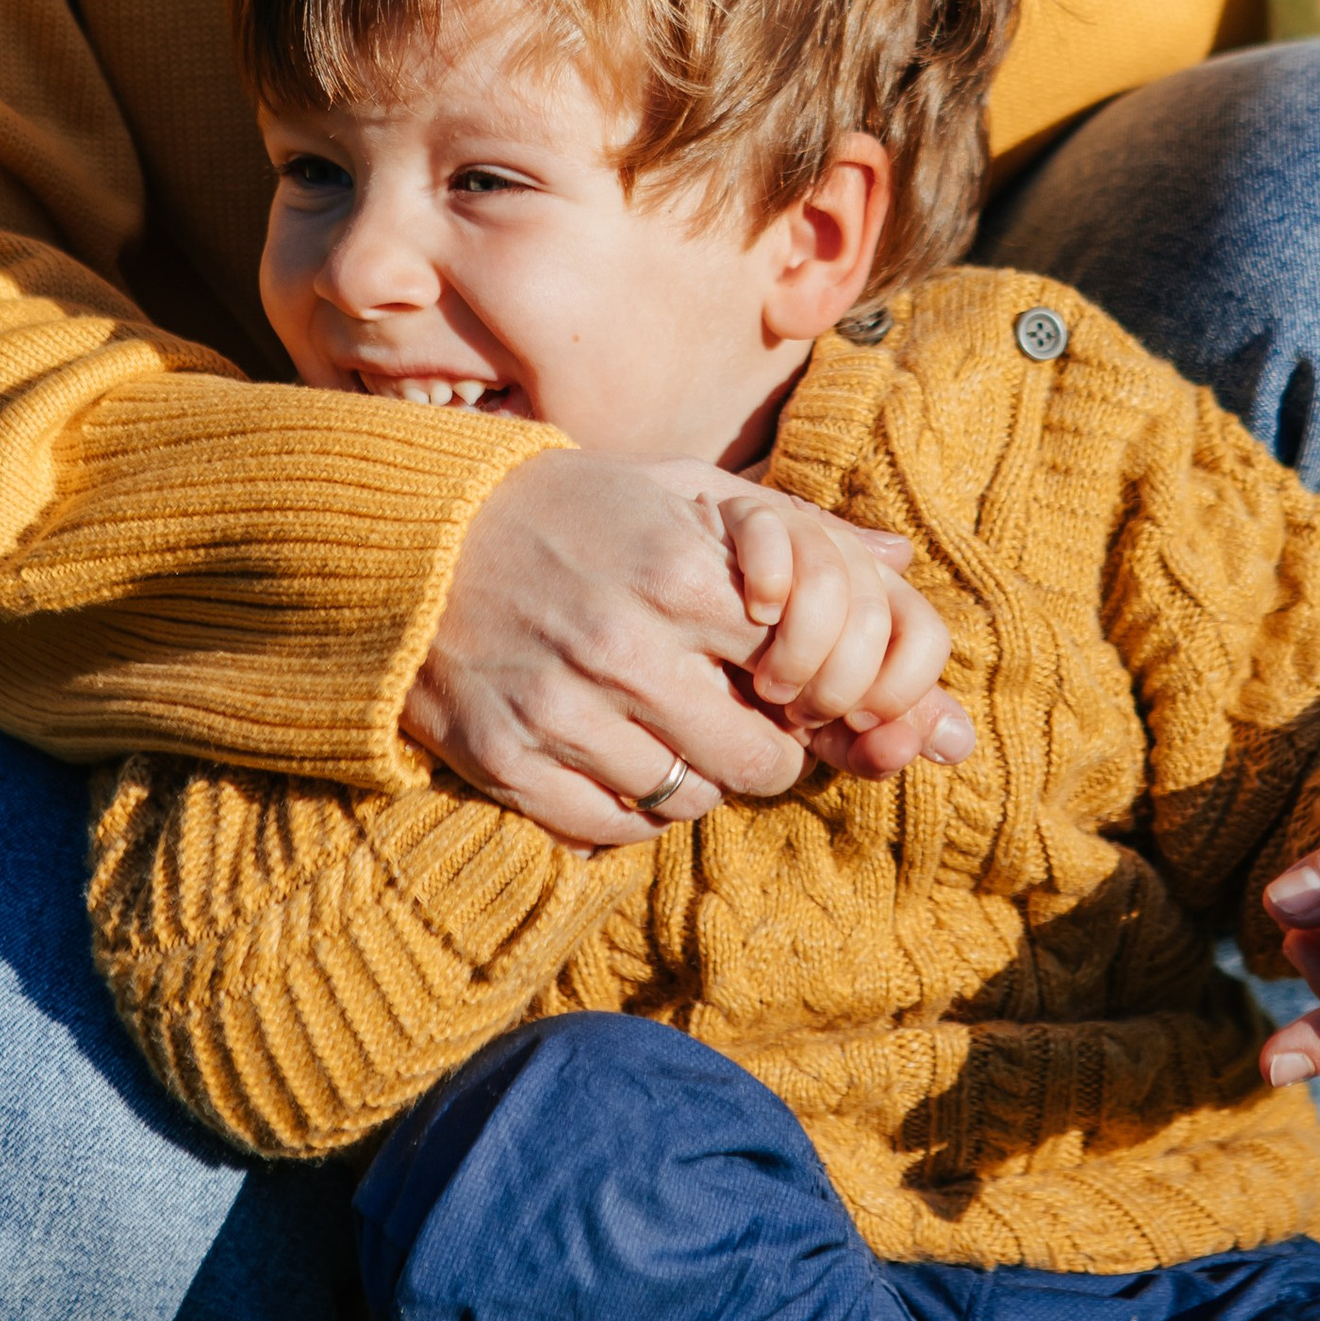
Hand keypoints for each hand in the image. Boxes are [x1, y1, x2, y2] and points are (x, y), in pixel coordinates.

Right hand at [404, 454, 961, 847]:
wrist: (417, 535)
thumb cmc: (572, 508)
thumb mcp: (682, 490)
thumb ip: (795, 530)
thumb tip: (902, 564)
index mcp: (681, 573)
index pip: (807, 675)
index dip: (810, 689)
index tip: (785, 680)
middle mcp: (625, 648)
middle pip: (760, 761)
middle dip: (764, 750)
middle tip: (739, 722)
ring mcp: (563, 711)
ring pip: (688, 802)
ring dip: (694, 780)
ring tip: (671, 736)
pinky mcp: (509, 761)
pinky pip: (610, 830)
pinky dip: (626, 811)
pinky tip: (617, 762)